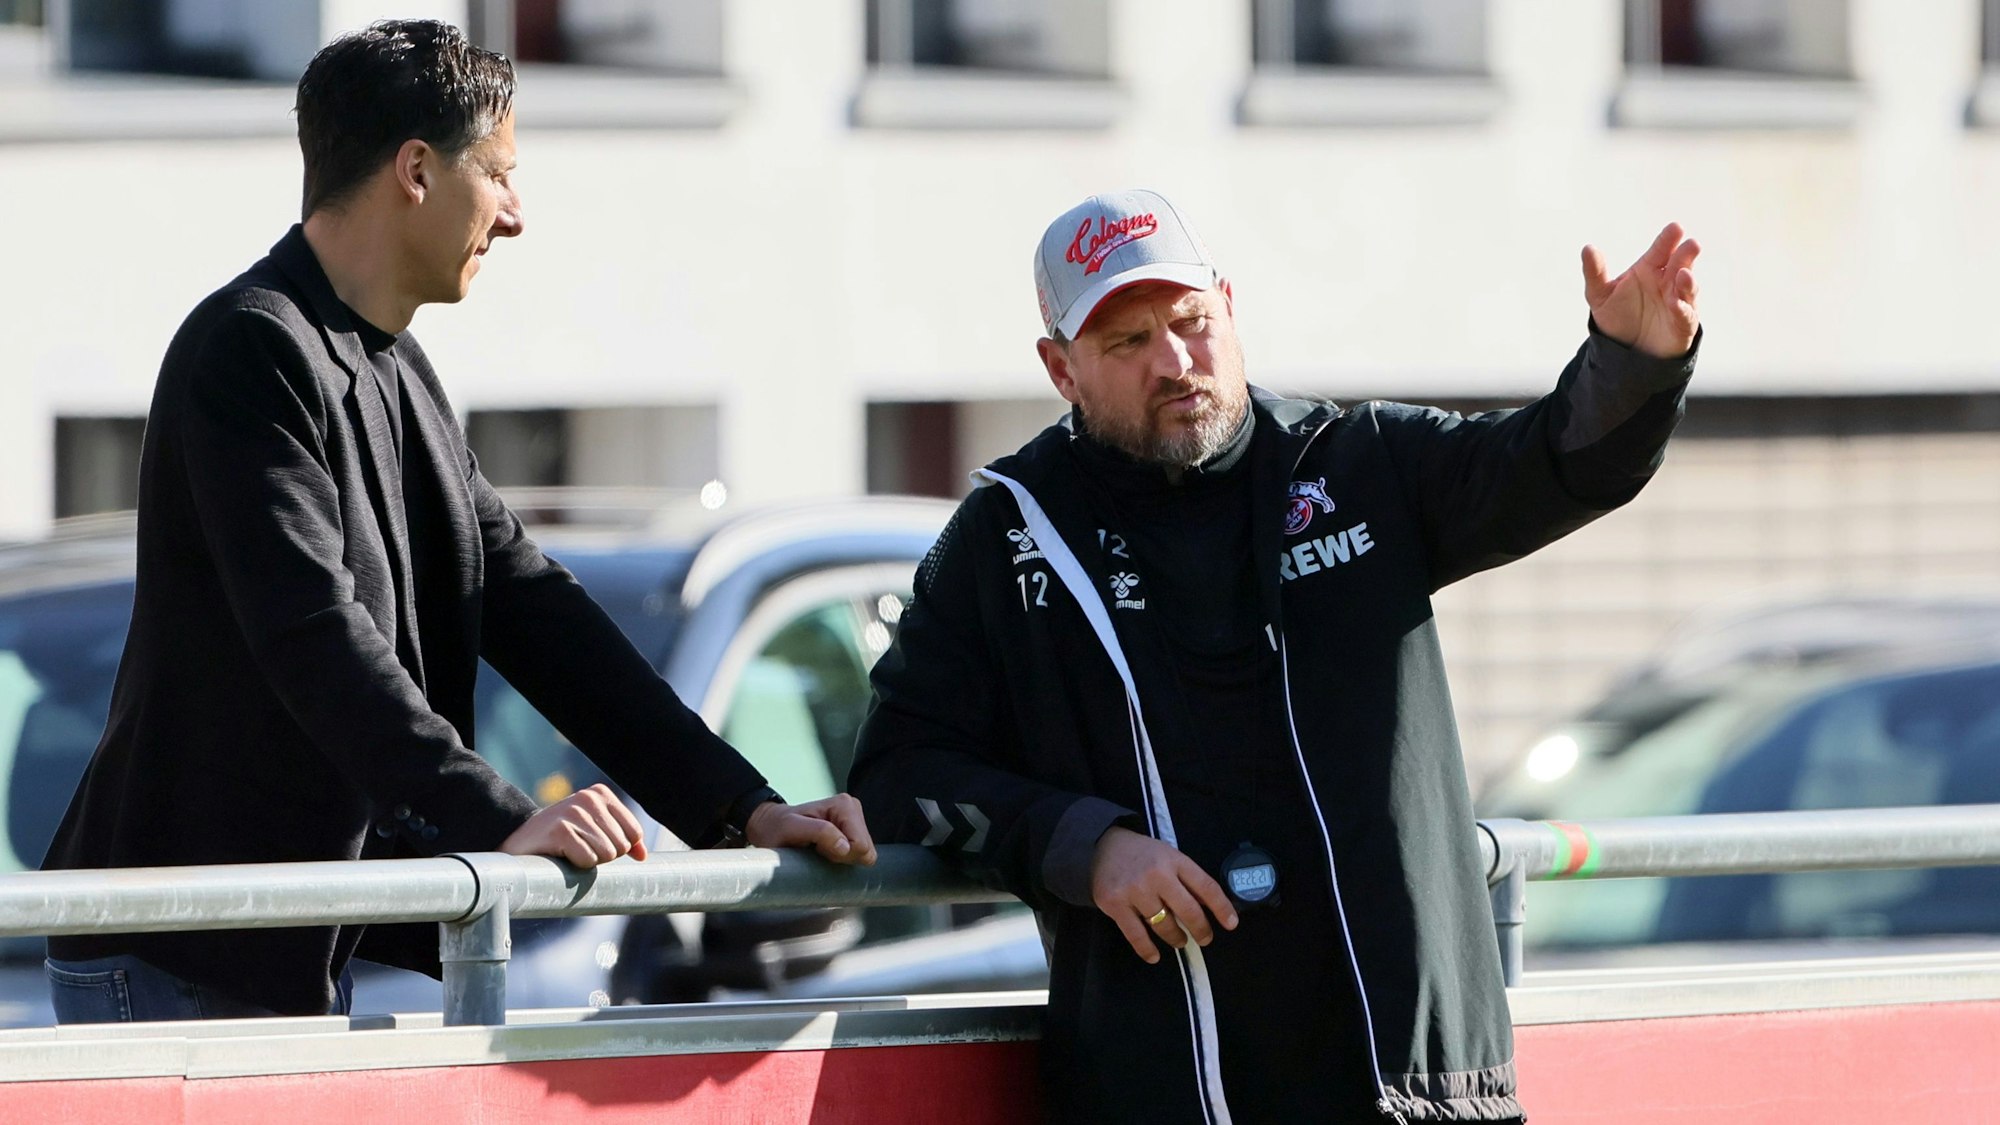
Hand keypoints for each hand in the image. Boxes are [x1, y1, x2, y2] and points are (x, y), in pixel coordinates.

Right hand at [498, 783, 647, 866]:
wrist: (519, 841)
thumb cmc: (562, 838)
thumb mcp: (596, 832)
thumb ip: (623, 840)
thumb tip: (643, 856)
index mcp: (601, 794)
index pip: (634, 833)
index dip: (618, 847)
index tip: (594, 842)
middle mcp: (589, 798)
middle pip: (621, 845)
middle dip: (602, 855)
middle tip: (578, 847)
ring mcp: (574, 812)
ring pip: (606, 854)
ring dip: (588, 860)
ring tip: (569, 849)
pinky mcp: (560, 830)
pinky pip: (587, 860)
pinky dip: (575, 865)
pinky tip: (560, 854)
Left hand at [744, 793, 878, 865]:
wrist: (771, 827)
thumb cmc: (777, 828)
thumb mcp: (791, 829)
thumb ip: (819, 833)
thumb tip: (846, 847)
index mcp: (844, 805)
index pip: (860, 845)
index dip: (839, 855)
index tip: (817, 846)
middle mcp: (854, 809)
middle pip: (865, 852)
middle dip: (842, 857)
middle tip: (818, 848)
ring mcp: (855, 821)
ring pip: (864, 856)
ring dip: (841, 859)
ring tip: (820, 848)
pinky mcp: (853, 833)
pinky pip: (860, 856)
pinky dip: (842, 859)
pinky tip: (826, 850)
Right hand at [1090, 827, 1237, 963]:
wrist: (1103, 846)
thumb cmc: (1143, 854)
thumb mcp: (1169, 857)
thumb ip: (1187, 879)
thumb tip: (1209, 908)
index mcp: (1174, 860)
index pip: (1206, 886)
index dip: (1222, 908)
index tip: (1231, 924)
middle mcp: (1157, 874)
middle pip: (1188, 910)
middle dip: (1200, 929)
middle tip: (1204, 939)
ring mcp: (1135, 890)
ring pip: (1164, 925)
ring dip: (1176, 938)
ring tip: (1179, 941)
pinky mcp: (1115, 904)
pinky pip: (1136, 934)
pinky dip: (1147, 949)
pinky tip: (1155, 955)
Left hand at [1582, 223, 1701, 358]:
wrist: (1623, 349)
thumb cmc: (1616, 315)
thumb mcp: (1599, 293)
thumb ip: (1595, 272)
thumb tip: (1587, 248)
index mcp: (1649, 269)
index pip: (1661, 250)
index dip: (1668, 239)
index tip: (1675, 228)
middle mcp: (1667, 282)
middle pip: (1681, 264)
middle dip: (1686, 254)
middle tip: (1691, 244)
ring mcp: (1678, 301)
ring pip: (1688, 288)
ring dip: (1688, 281)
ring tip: (1683, 274)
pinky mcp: (1682, 324)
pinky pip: (1685, 315)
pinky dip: (1683, 309)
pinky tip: (1676, 303)